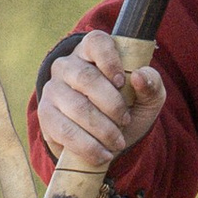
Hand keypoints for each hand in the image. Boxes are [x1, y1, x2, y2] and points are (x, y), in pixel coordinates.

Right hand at [37, 31, 165, 171]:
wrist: (106, 140)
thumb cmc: (127, 108)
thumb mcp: (146, 97)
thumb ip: (151, 84)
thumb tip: (140, 77)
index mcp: (92, 51)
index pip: (96, 43)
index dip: (110, 60)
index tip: (121, 82)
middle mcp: (67, 65)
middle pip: (86, 77)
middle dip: (111, 104)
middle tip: (125, 121)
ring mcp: (53, 89)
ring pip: (76, 106)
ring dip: (102, 129)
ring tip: (117, 142)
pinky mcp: (46, 115)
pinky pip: (65, 130)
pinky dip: (88, 146)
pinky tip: (103, 154)